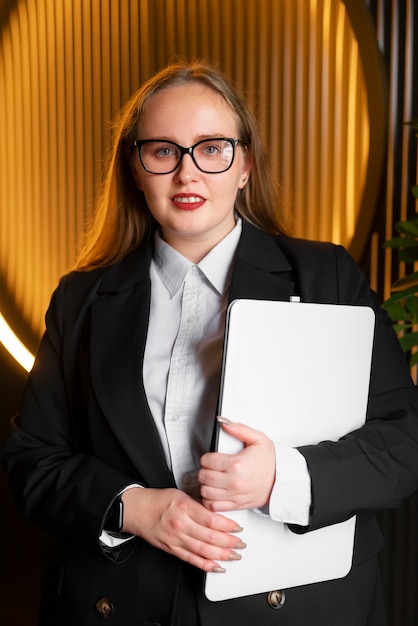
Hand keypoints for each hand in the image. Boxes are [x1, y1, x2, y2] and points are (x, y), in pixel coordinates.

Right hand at [121, 487, 245, 572]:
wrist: (137, 510)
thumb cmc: (159, 500)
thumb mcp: (181, 494)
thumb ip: (200, 504)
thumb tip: (220, 512)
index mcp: (184, 507)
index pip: (211, 519)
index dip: (227, 526)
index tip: (238, 528)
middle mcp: (180, 524)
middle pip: (209, 537)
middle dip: (229, 542)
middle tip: (241, 543)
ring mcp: (175, 539)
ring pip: (203, 551)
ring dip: (221, 555)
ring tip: (234, 555)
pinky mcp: (172, 549)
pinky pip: (191, 560)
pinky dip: (206, 565)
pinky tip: (217, 567)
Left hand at [199, 418, 275, 511]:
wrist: (282, 480)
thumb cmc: (271, 462)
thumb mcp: (258, 439)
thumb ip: (239, 429)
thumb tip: (224, 423)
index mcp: (236, 464)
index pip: (207, 460)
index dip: (207, 457)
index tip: (212, 458)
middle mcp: (233, 481)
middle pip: (204, 476)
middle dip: (205, 470)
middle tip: (212, 468)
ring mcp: (234, 495)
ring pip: (206, 492)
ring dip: (206, 485)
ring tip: (212, 479)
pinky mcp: (236, 505)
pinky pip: (213, 506)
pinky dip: (210, 500)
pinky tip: (214, 493)